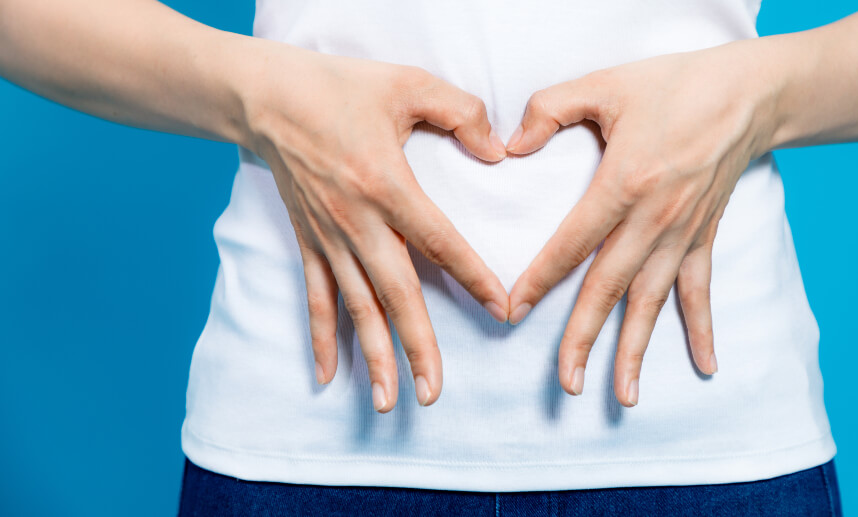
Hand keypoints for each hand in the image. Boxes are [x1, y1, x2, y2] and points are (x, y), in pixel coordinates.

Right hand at [240, 44, 510, 412]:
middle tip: (433, 392)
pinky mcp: (308, 241)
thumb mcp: (408, 83)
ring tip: (389, 401)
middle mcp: (356, 221)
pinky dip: (322, 337)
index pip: (439, 242)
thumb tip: (497, 151)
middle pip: (394, 294)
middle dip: (417, 345)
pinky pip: (316, 297)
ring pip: (356, 307)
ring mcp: (328, 237)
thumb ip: (461, 112)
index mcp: (386, 184)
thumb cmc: (339, 86)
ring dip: (373, 356)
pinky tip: (328, 375)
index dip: (473, 278)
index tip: (502, 310)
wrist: (265, 96)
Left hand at [505, 41, 775, 406]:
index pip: (571, 244)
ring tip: (623, 395)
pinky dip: (702, 329)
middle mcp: (654, 219)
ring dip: (637, 349)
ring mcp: (683, 233)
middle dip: (584, 338)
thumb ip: (550, 109)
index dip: (539, 280)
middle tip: (566, 383)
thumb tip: (510, 145)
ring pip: (652, 301)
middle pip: (610, 288)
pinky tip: (705, 366)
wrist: (748, 93)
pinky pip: (701, 290)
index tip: (512, 312)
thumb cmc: (674, 85)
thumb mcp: (605, 83)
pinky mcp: (704, 236)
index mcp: (624, 183)